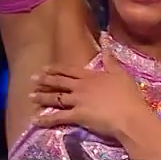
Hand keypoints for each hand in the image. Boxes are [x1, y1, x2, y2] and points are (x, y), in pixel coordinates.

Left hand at [29, 53, 144, 138]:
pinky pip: (58, 117)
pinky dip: (45, 119)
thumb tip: (105, 39)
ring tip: (30, 96)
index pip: (69, 70)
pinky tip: (35, 119)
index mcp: (91, 76)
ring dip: (42, 97)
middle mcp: (81, 86)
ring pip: (55, 98)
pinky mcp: (77, 116)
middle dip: (44, 80)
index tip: (44, 67)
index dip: (56, 68)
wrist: (130, 115)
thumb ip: (110, 58)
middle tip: (32, 79)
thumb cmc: (129, 95)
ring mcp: (77, 101)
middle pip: (59, 82)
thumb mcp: (120, 72)